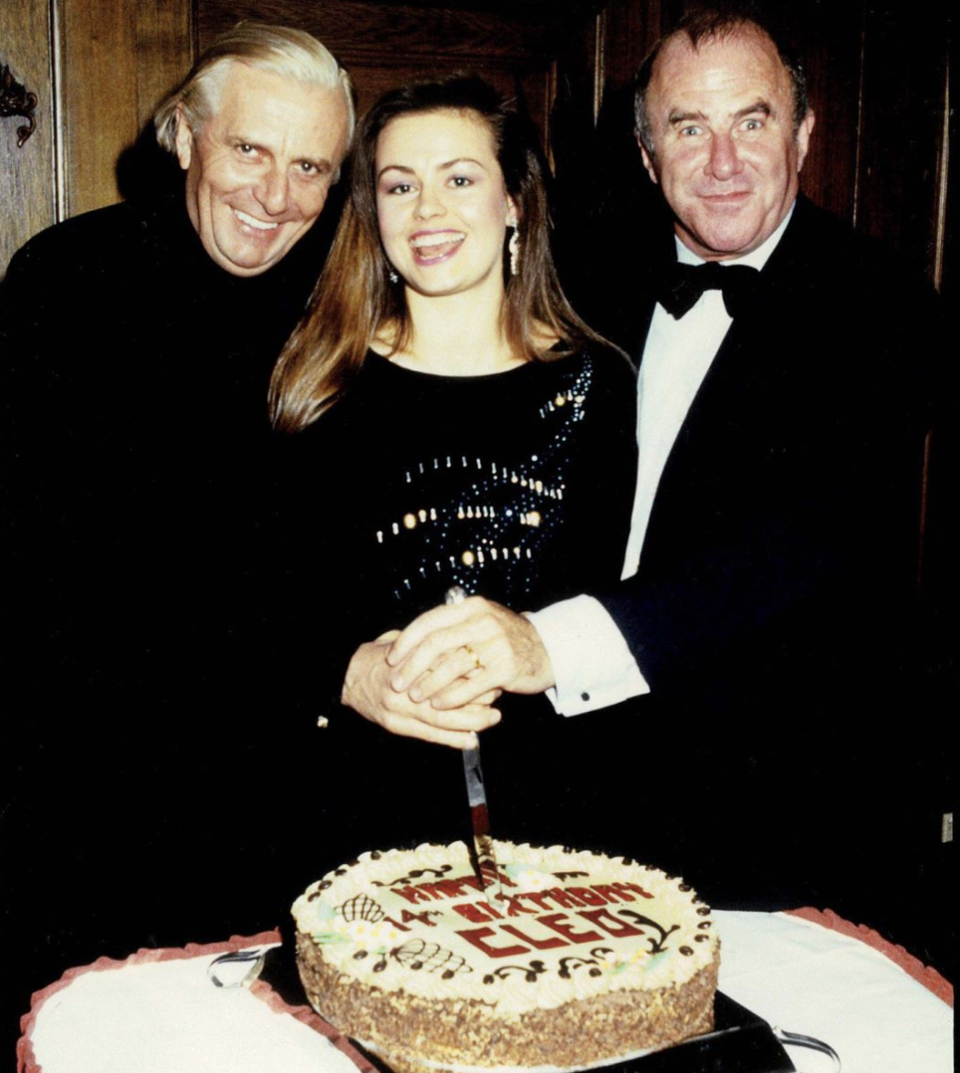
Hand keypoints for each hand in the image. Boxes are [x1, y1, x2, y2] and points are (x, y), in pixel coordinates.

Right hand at [342, 631, 501, 748]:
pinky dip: (452, 739)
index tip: (491, 668)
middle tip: (499, 693)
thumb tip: (463, 639)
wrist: (346, 676)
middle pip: (449, 692)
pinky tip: (471, 740)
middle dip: (477, 696)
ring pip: (443, 718)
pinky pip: (429, 735)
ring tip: (493, 719)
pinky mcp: (396, 725)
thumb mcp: (404, 641)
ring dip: (471, 721)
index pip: (447, 664)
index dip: (471, 668)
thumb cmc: (379, 656)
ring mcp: (400, 708)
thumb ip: (429, 644)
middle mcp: (406, 685)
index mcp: (410, 660)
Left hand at [387, 597, 554, 707]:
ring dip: (429, 683)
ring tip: (415, 696)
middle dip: (412, 664)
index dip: (407, 639)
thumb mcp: (482, 622)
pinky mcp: (506, 667)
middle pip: (437, 642)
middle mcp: (483, 621)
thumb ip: (452, 626)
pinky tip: (439, 704)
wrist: (549, 650)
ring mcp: (496, 644)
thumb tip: (411, 639)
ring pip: (452, 664)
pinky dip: (452, 696)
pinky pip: (471, 684)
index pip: (431, 620)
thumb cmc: (507, 639)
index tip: (392, 656)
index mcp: (472, 607)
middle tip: (397, 682)